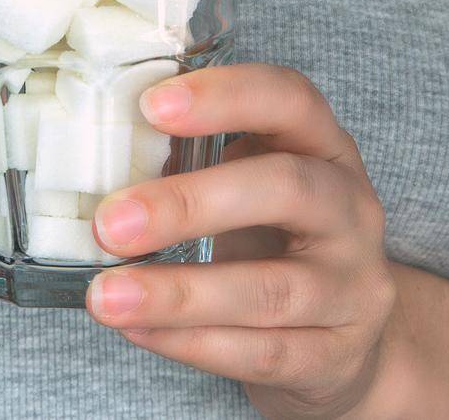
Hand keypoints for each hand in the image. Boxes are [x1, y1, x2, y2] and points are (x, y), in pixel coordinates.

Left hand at [86, 64, 407, 417]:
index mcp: (324, 147)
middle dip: (189, 204)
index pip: (290, 100)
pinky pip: (263, 353)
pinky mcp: (335, 353)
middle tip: (109, 224)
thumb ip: (195, 162)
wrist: (348, 331)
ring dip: (178, 294)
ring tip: (106, 296)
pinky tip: (138, 329)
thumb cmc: (278, 237)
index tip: (150, 106)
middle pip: (286, 189)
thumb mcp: (252, 182)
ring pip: (271, 290)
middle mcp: (350, 208)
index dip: (226, 96)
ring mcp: (351, 285)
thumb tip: (97, 156)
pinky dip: (192, 342)